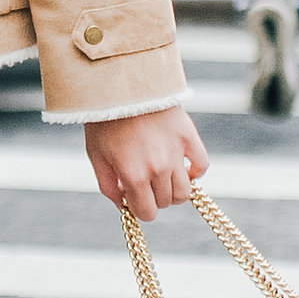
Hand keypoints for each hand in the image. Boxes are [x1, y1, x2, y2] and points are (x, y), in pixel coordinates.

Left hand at [85, 105, 209, 219]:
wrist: (118, 85)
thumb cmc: (103, 122)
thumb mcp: (96, 156)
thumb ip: (107, 186)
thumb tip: (123, 206)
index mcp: (133, 175)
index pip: (148, 212)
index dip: (141, 210)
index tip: (135, 199)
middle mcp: (157, 167)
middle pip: (167, 202)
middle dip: (155, 198)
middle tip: (145, 184)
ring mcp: (176, 152)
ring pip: (186, 191)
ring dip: (175, 190)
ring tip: (163, 178)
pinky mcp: (188, 136)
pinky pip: (202, 165)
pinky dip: (195, 171)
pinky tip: (183, 168)